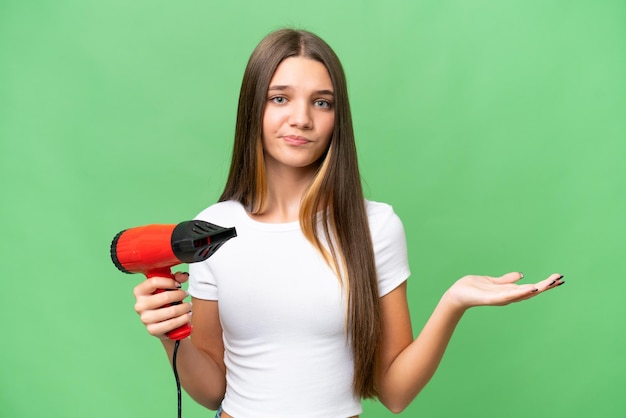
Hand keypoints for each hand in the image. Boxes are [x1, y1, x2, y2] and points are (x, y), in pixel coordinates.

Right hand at [133, 272, 192, 339]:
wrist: (163, 323)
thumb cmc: (164, 301)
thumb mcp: (168, 287)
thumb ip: (176, 278)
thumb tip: (183, 276)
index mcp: (139, 291)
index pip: (154, 282)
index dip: (169, 281)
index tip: (178, 284)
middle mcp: (139, 305)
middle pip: (165, 296)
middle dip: (180, 295)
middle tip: (186, 294)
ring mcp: (145, 319)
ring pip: (171, 311)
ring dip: (184, 307)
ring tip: (188, 306)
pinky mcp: (152, 330)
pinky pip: (172, 323)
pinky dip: (183, 319)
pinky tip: (187, 315)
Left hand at [444, 272, 563, 310]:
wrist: (458, 294)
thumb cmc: (473, 288)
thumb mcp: (493, 281)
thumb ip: (506, 280)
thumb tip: (521, 275)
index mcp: (509, 292)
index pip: (531, 288)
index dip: (545, 284)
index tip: (558, 278)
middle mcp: (508, 296)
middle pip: (531, 292)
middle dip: (546, 286)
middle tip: (560, 279)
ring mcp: (501, 298)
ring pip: (522, 294)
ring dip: (536, 289)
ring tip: (549, 283)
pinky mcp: (492, 298)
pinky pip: (508, 296)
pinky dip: (519, 293)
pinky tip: (529, 288)